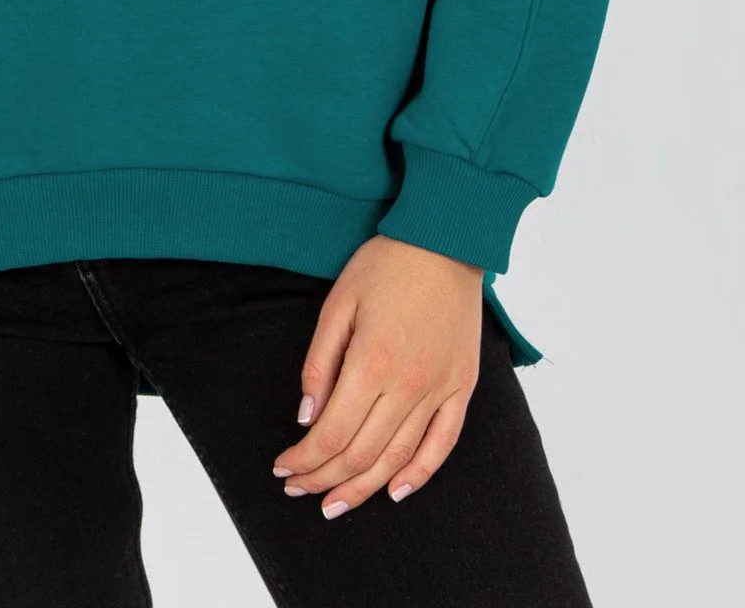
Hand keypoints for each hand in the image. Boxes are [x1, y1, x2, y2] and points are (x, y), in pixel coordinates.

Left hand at [271, 234, 484, 516]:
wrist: (444, 240)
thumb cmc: (385, 266)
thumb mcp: (338, 305)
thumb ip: (319, 364)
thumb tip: (305, 418)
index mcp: (371, 363)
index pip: (331, 434)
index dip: (304, 460)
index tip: (282, 468)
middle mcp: (407, 385)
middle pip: (361, 454)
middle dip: (323, 479)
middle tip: (298, 489)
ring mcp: (439, 389)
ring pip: (397, 459)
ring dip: (363, 488)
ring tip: (335, 503)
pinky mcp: (463, 386)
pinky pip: (443, 444)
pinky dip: (420, 474)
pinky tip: (396, 492)